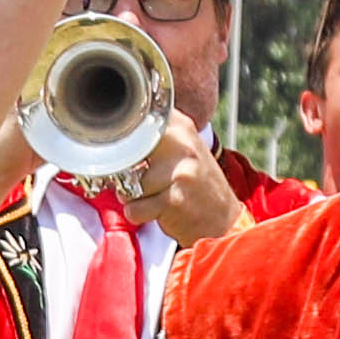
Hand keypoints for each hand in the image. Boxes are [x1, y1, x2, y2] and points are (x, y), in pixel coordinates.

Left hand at [132, 119, 249, 248]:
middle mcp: (182, 144)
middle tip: (138, 178)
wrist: (224, 218)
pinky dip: (138, 214)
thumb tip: (115, 128)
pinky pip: (134, 209)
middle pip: (125, 154)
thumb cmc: (196, 184)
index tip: (123, 147)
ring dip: (134, 197)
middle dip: (124, 171)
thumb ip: (153, 134)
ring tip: (156, 196)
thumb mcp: (182, 147)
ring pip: (128, 185)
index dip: (121, 137)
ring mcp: (179, 172)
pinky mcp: (173, 200)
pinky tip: (158, 210)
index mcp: (180, 126)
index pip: (136, 120)